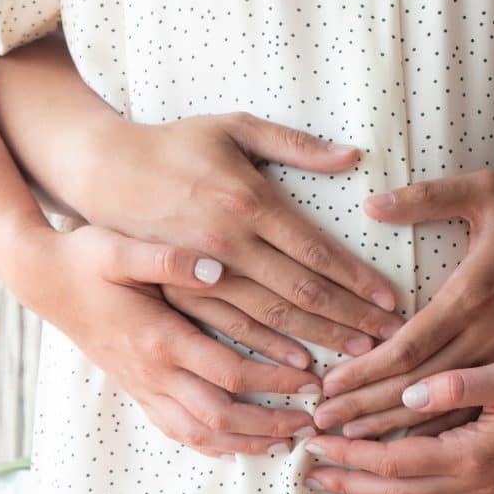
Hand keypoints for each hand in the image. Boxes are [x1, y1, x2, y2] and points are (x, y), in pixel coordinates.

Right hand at [4, 224, 321, 458]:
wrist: (42, 281)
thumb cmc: (84, 258)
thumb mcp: (120, 248)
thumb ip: (168, 259)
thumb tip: (217, 267)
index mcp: (158, 338)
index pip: (229, 372)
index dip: (275, 381)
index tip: (312, 379)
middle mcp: (152, 372)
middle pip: (220, 417)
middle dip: (269, 425)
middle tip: (310, 423)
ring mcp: (141, 386)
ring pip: (198, 434)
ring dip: (244, 444)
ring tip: (283, 444)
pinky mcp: (134, 390)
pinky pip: (175, 431)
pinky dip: (209, 445)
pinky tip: (234, 447)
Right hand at [61, 112, 404, 357]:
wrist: (103, 172)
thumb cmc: (174, 145)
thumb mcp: (233, 126)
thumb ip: (294, 144)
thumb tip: (351, 156)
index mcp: (248, 202)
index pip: (315, 252)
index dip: (357, 279)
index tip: (391, 300)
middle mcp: (228, 244)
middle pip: (301, 294)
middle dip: (350, 319)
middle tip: (390, 339)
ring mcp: (202, 275)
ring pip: (270, 320)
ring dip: (318, 340)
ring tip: (357, 357)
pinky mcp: (181, 292)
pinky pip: (230, 332)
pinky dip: (266, 353)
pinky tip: (298, 368)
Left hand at [313, 169, 493, 436]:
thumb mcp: (489, 189)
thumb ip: (428, 197)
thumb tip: (371, 203)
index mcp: (473, 297)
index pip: (406, 348)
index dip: (362, 372)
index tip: (325, 389)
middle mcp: (490, 338)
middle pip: (415, 389)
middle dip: (364, 410)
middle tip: (319, 427)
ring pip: (445, 412)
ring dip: (395, 431)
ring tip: (350, 446)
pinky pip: (478, 415)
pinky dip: (442, 434)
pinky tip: (412, 453)